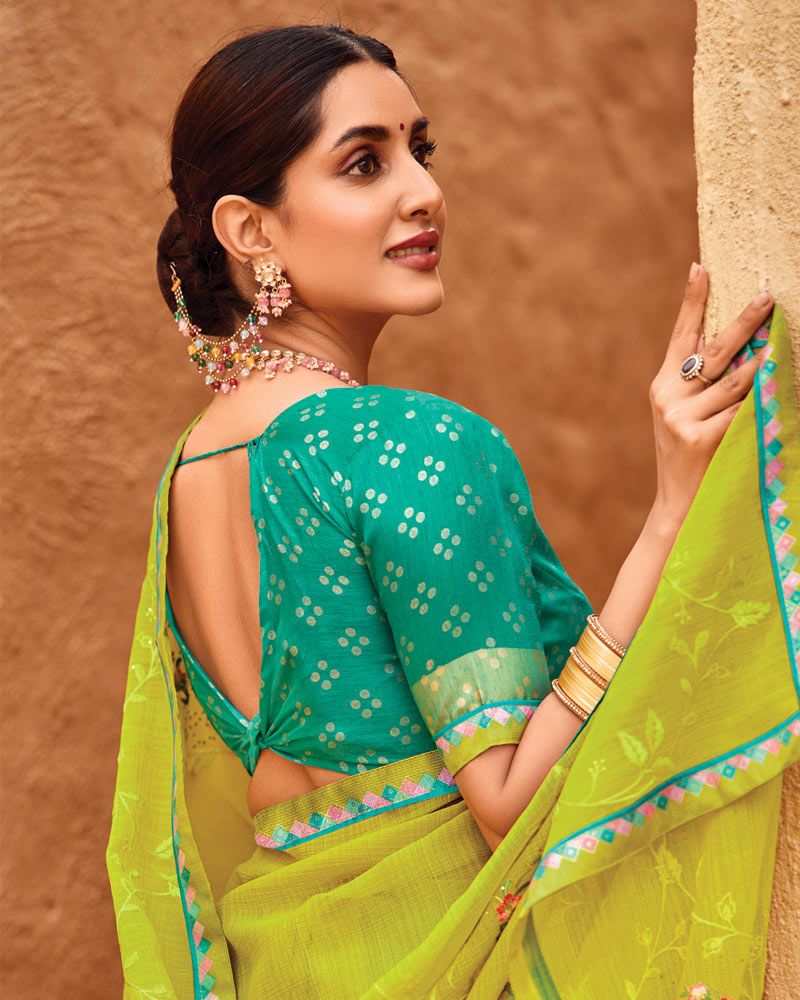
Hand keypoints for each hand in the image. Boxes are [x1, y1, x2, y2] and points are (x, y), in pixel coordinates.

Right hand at [648, 262, 772, 531]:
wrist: (678, 506)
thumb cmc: (689, 458)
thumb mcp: (684, 417)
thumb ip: (703, 386)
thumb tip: (746, 352)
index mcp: (661, 386)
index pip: (680, 336)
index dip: (692, 301)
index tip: (700, 267)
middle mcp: (668, 398)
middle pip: (714, 350)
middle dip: (743, 322)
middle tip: (768, 298)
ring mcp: (683, 418)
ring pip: (736, 382)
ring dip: (764, 365)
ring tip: (781, 348)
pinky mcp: (703, 437)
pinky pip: (743, 411)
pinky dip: (764, 401)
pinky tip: (778, 390)